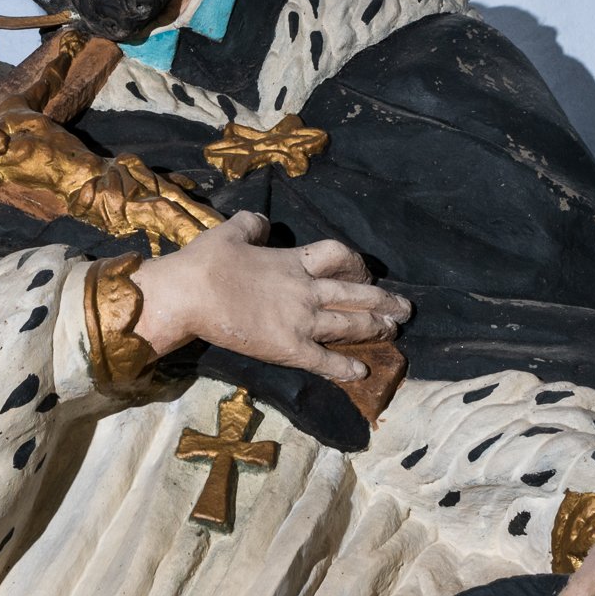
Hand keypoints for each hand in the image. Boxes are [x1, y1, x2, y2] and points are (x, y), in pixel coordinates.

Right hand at [131, 211, 410, 384]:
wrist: (190, 294)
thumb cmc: (206, 261)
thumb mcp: (232, 231)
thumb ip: (254, 224)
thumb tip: (264, 222)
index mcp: (292, 260)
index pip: (338, 255)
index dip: (357, 263)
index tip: (366, 272)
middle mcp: (305, 290)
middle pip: (355, 293)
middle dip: (383, 301)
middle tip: (405, 309)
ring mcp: (300, 320)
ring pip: (348, 324)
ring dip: (375, 328)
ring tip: (394, 333)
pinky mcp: (288, 348)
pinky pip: (323, 359)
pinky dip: (344, 367)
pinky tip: (361, 372)